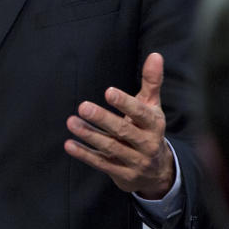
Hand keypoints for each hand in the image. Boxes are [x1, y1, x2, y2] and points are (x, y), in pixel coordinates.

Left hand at [64, 52, 174, 198]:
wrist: (158, 172)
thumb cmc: (148, 129)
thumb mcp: (152, 107)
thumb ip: (151, 82)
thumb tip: (155, 55)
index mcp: (154, 124)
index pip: (141, 113)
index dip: (126, 103)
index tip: (108, 92)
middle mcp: (147, 144)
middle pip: (123, 131)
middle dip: (103, 119)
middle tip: (83, 106)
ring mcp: (135, 161)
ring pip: (110, 148)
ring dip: (90, 135)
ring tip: (71, 122)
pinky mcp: (122, 174)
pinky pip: (101, 164)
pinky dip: (85, 154)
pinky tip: (69, 144)